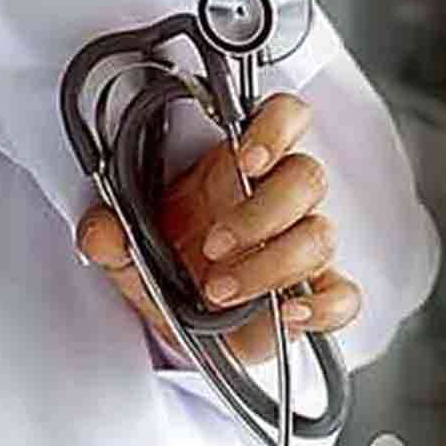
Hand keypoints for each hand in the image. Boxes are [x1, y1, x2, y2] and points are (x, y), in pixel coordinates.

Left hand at [77, 94, 361, 363]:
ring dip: (271, 265)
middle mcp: (276, 202)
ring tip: (221, 291)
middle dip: (260, 213)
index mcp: (235, 171)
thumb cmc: (172, 269)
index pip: (283, 120)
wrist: (183, 326)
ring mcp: (300, 248)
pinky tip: (289, 314)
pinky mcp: (315, 296)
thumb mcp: (127, 253)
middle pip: (306, 178)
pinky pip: (344, 295)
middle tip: (213, 245)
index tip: (245, 156)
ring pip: (320, 235)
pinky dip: (324, 306)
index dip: (276, 128)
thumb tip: (101, 231)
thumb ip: (109, 236)